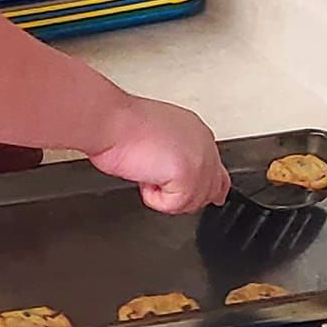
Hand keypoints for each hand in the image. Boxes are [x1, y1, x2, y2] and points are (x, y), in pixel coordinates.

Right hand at [89, 96, 229, 214]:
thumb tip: (176, 177)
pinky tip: (145, 177)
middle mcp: (204, 144)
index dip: (201, 188)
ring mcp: (199, 160)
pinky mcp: (188, 175)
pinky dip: (154, 198)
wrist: (111, 122)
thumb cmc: (121, 125)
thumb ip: (177, 155)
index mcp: (198, 133)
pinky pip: (173, 204)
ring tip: (146, 172)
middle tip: (155, 181)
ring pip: (190, 202)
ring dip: (163, 195)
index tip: (190, 193)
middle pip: (208, 192)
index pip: (215, 171)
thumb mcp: (158, 139)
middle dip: (180, 195)